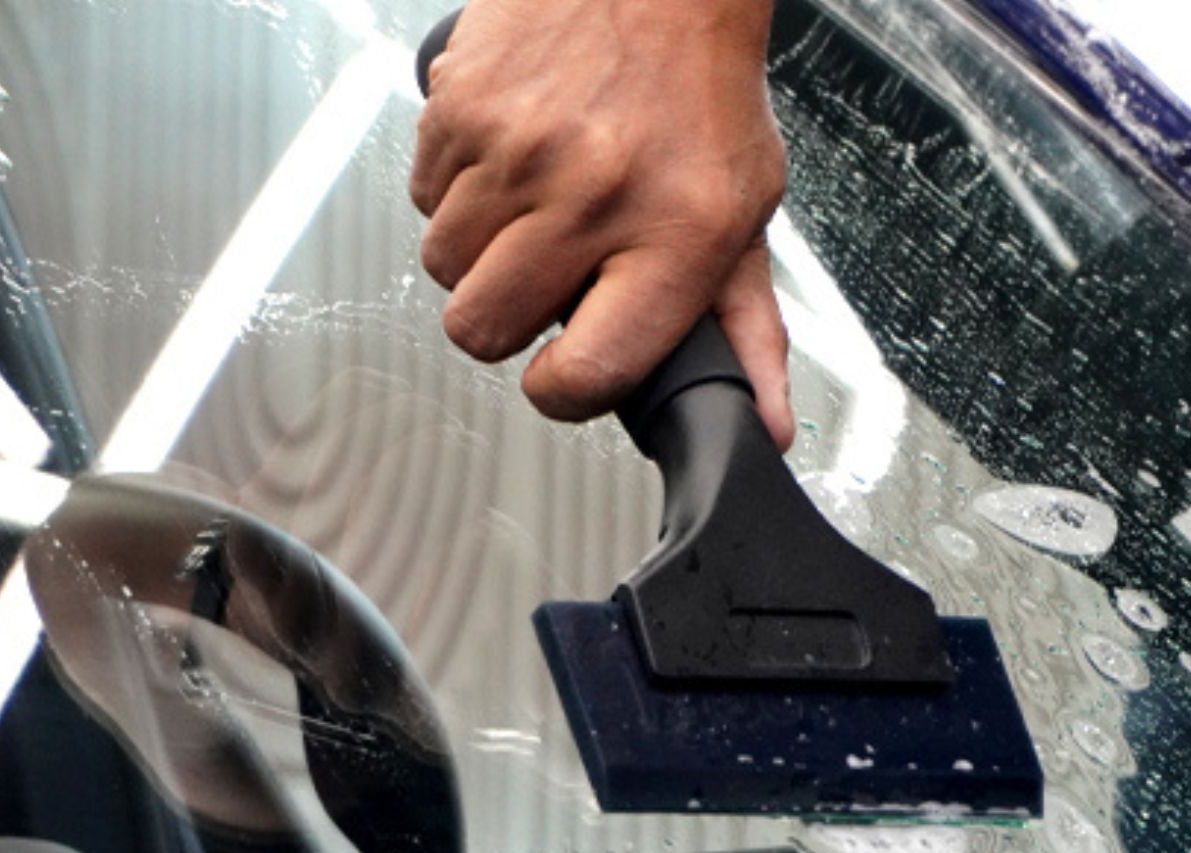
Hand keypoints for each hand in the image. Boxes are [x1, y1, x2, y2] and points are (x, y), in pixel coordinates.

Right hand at [410, 0, 793, 449]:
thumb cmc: (703, 94)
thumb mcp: (746, 213)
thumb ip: (748, 327)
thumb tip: (765, 421)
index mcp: (677, 235)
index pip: (588, 371)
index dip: (562, 390)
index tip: (565, 373)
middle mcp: (594, 193)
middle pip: (485, 329)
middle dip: (508, 320)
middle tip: (548, 275)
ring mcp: (518, 148)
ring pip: (445, 267)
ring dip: (481, 254)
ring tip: (535, 207)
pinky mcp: (460, 107)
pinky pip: (425, 197)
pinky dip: (459, 193)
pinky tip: (511, 162)